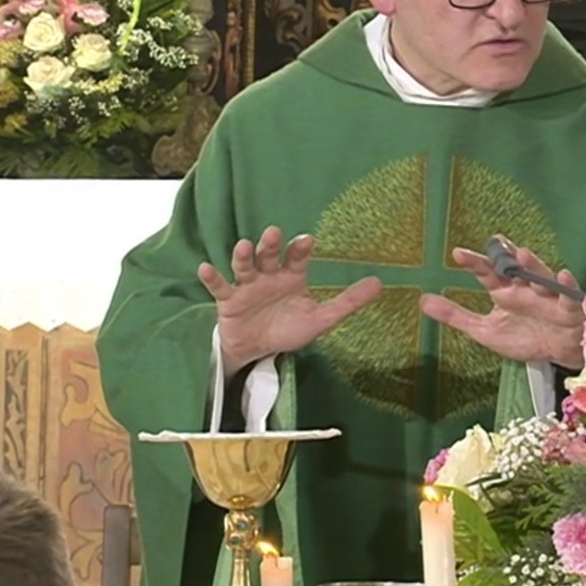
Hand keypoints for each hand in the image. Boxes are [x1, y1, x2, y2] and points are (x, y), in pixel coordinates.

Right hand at [201, 226, 382, 373]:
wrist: (257, 351)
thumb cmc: (288, 329)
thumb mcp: (320, 319)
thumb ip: (348, 302)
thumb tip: (380, 283)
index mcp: (291, 275)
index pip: (296, 256)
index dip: (300, 248)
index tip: (307, 240)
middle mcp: (268, 274)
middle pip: (269, 254)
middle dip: (270, 244)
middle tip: (273, 233)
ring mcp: (247, 284)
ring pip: (244, 265)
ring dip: (243, 255)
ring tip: (243, 246)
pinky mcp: (228, 299)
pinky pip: (219, 286)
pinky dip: (212, 277)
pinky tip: (206, 268)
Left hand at [420, 238, 584, 369]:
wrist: (557, 354)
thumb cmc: (524, 337)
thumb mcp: (485, 330)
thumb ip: (456, 316)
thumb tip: (423, 301)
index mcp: (505, 291)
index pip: (488, 272)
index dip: (474, 263)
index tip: (458, 255)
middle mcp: (525, 288)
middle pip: (515, 267)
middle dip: (507, 254)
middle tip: (496, 242)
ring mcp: (547, 296)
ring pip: (540, 276)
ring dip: (533, 265)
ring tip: (522, 255)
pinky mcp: (567, 309)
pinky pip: (568, 296)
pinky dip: (566, 286)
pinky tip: (562, 276)